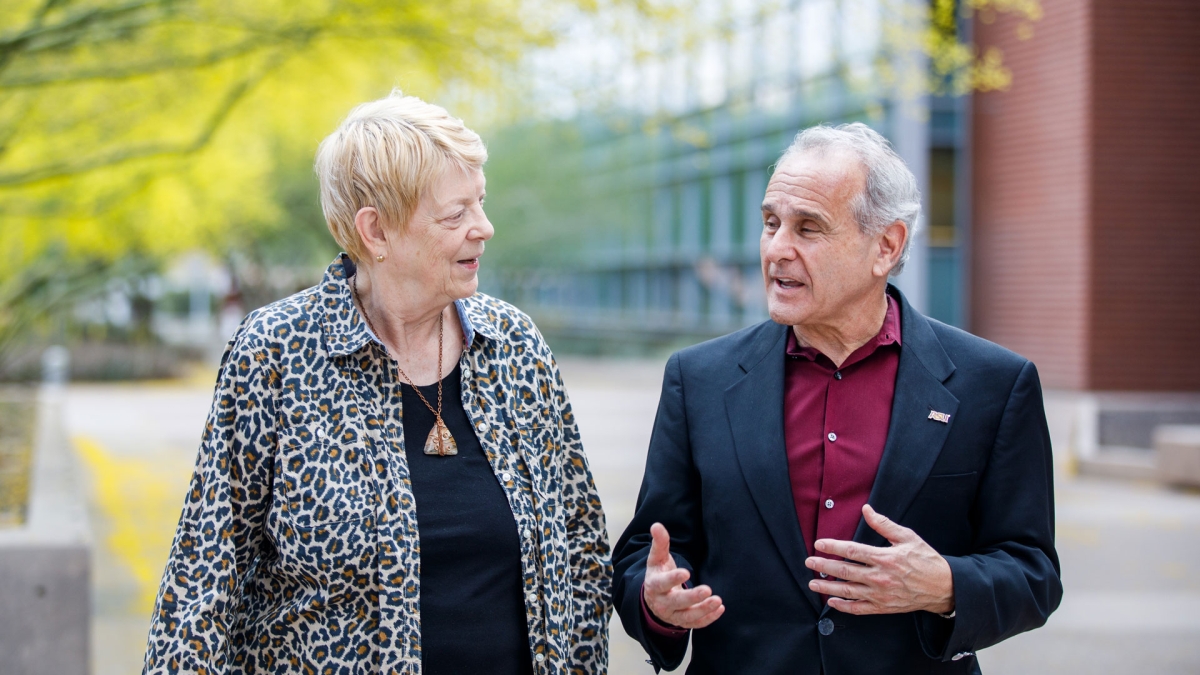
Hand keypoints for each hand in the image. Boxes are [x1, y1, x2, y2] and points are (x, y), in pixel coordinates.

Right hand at [642, 523, 724, 628]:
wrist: (655, 598)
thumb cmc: (659, 574)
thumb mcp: (657, 559)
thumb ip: (659, 543)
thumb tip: (656, 525)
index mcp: (655, 585)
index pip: (662, 584)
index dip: (673, 579)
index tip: (686, 572)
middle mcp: (662, 603)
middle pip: (676, 602)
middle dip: (692, 597)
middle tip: (707, 589)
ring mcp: (672, 615)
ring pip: (687, 617)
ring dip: (703, 610)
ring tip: (718, 601)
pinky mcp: (683, 622)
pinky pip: (696, 624)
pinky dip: (708, 619)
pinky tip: (720, 608)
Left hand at [805, 504, 953, 615]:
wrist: (944, 587)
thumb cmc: (926, 560)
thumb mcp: (907, 537)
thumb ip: (884, 524)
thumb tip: (866, 509)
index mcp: (884, 557)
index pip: (852, 551)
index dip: (833, 546)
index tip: (819, 544)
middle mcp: (880, 577)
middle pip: (845, 571)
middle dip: (823, 566)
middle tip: (809, 562)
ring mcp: (881, 594)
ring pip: (848, 591)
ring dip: (828, 588)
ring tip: (812, 583)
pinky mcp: (884, 607)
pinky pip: (859, 609)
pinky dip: (843, 607)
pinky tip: (832, 602)